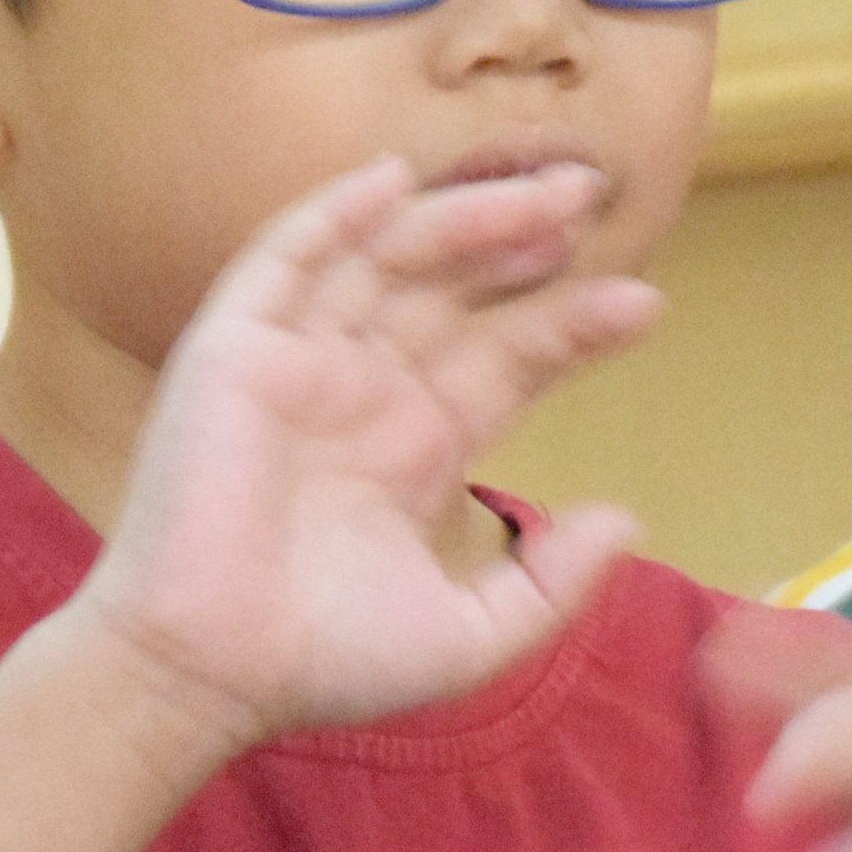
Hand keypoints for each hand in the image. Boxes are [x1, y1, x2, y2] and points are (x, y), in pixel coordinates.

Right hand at [73, 159, 656, 751]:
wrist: (207, 673)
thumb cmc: (324, 662)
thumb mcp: (471, 636)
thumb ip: (552, 584)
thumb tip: (627, 519)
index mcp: (415, 448)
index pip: (505, 360)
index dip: (570, 328)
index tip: (644, 307)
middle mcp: (362, 393)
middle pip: (455, 290)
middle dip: (521, 240)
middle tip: (591, 194)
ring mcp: (299, 364)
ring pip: (387, 259)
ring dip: (460, 215)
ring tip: (539, 193)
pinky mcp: (235, 351)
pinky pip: (282, 260)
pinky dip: (331, 214)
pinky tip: (393, 178)